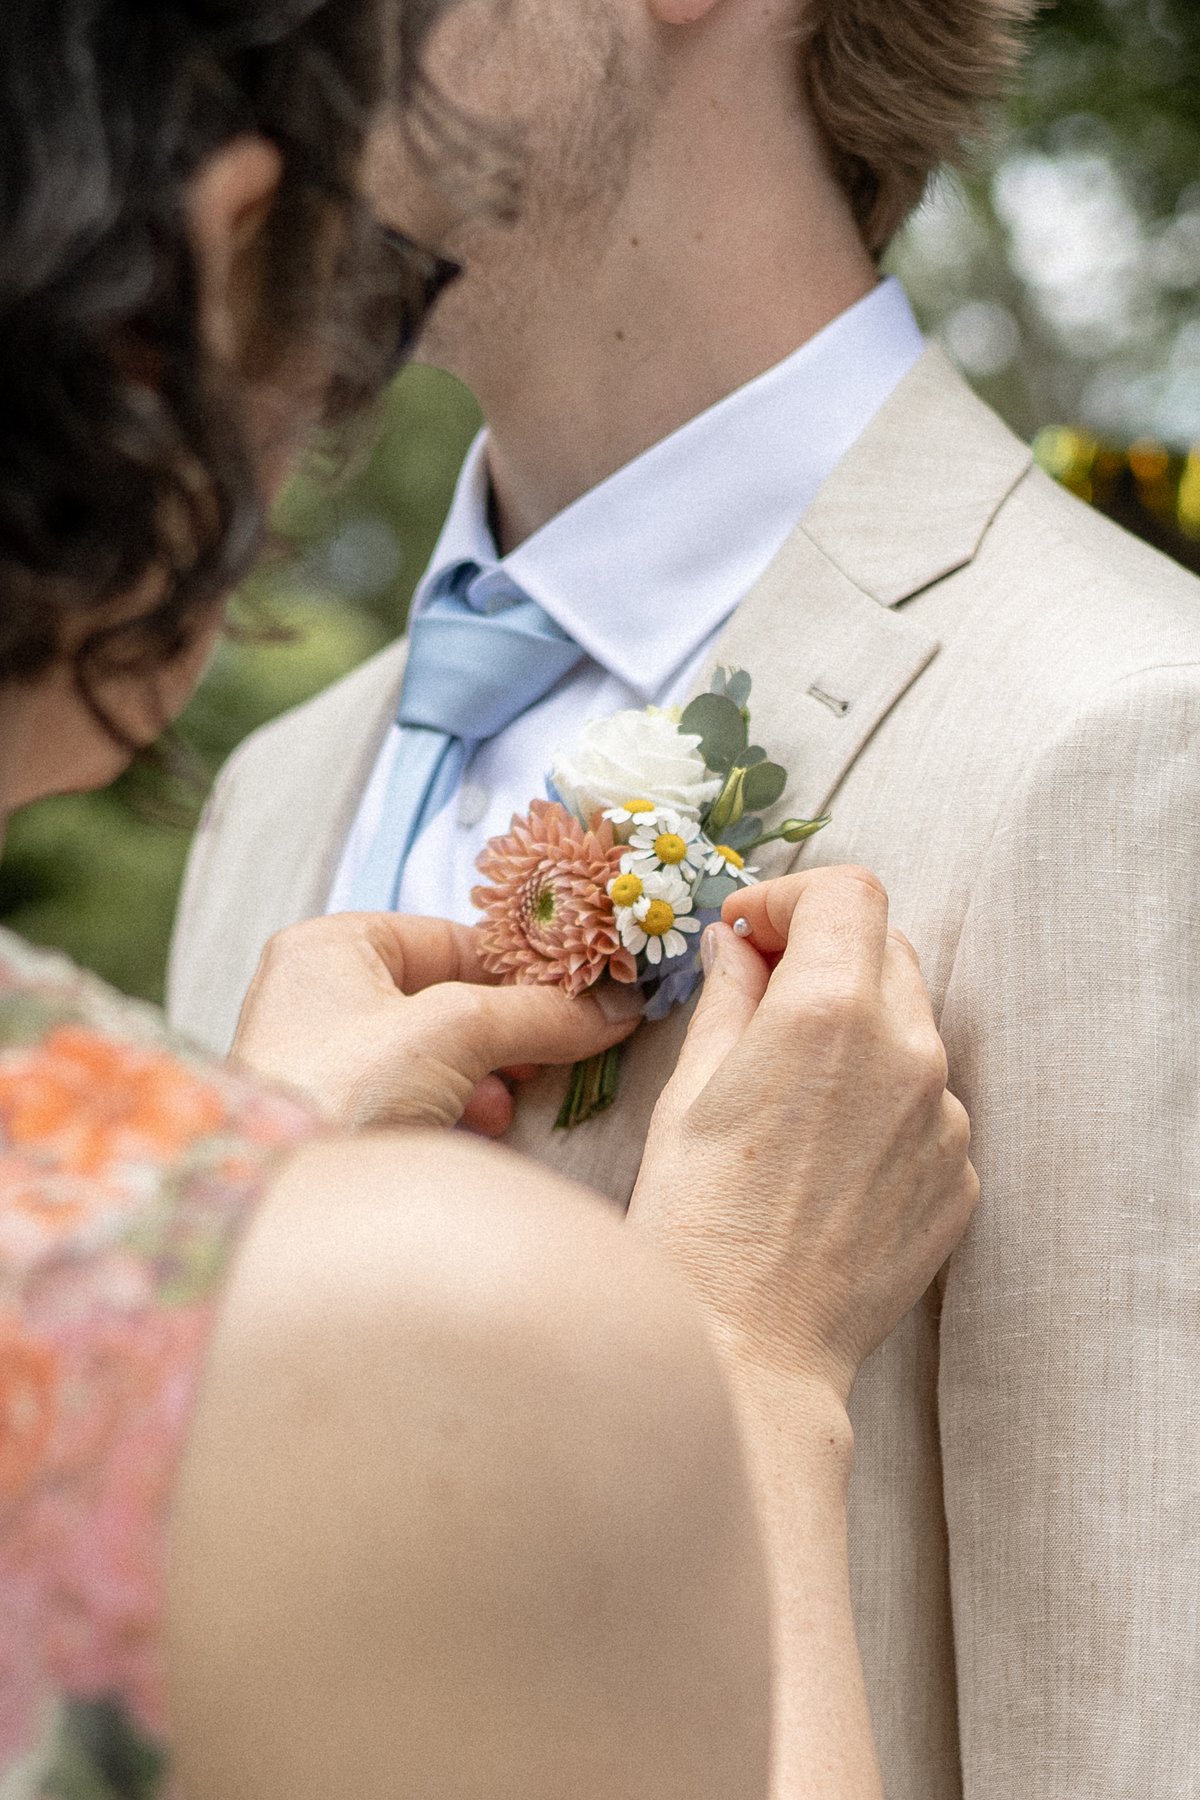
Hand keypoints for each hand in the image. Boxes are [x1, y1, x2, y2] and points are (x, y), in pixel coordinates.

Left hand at [231, 912, 643, 1134]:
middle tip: (549, 1056)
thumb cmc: (345, 1088)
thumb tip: (617, 1009)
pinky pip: (414, 1098)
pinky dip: (454, 1109)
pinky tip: (478, 1129)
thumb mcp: (456, 1030)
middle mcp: (319, 995)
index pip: (450, 939)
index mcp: (331, 947)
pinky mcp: (337, 1118)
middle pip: (446, 997)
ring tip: (508, 1101)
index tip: (577, 998)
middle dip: (503, 1032)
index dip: (518, 970)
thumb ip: (540, 1013)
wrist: (287, 1209)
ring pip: (434, 1053)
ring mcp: (323, 1060)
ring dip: (483, 1076)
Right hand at [628, 867, 976, 1407]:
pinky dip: (882, 1097)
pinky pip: (927, 1101)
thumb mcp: (689, 1090)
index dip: (790, 897)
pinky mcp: (959, 1174)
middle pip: (886, 948)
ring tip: (791, 1086)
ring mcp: (945, 1118)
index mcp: (831, 1012)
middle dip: (824, 952)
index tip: (749, 932)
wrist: (750, 1350)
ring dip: (858, 1024)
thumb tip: (738, 946)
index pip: (848, 893)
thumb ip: (729, 997)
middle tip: (762, 993)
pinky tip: (823, 1150)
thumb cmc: (697, 1222)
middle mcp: (908, 1052)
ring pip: (912, 1025)